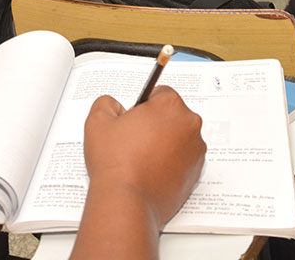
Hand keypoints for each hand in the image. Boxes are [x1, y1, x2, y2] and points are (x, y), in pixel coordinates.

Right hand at [83, 88, 204, 229]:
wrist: (127, 201)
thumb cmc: (116, 164)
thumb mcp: (98, 122)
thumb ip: (107, 103)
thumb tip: (114, 106)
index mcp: (170, 106)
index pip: (160, 94)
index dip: (142, 107)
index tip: (133, 120)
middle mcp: (189, 125)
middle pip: (172, 115)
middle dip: (155, 124)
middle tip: (135, 140)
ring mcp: (196, 150)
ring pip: (178, 138)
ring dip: (164, 143)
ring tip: (141, 159)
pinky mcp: (196, 172)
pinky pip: (183, 159)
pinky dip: (171, 162)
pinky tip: (151, 171)